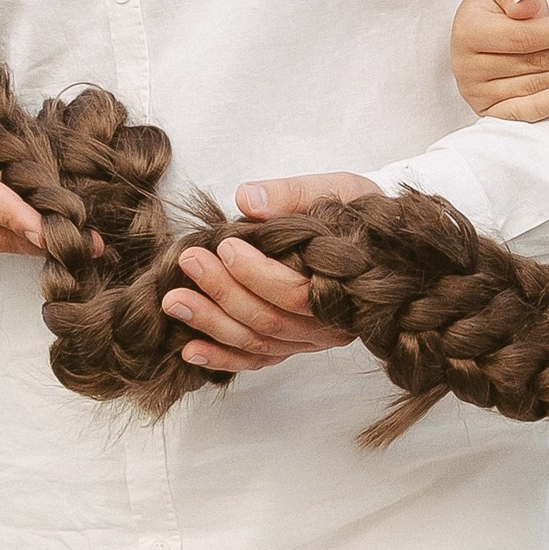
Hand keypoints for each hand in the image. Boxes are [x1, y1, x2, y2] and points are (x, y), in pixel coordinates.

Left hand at [162, 173, 372, 375]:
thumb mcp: (334, 190)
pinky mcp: (292, 345)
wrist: (374, 241)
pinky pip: (257, 359)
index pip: (296, 293)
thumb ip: (292, 195)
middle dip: (224, 293)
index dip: (257, 274)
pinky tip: (190, 350)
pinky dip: (223, 358)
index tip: (225, 246)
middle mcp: (332, 325)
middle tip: (189, 262)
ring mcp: (310, 339)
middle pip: (271, 320)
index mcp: (347, 288)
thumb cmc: (354, 212)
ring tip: (174, 302)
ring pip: (258, 342)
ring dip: (213, 325)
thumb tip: (247, 199)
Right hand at [449, 0, 548, 121]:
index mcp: (469, 32)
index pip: (526, 35)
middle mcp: (468, 67)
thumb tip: (531, 5)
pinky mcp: (488, 112)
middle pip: (536, 62)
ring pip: (536, 85)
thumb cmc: (497, 10)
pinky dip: (546, 106)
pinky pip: (521, 114)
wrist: (478, 37)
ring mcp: (477, 93)